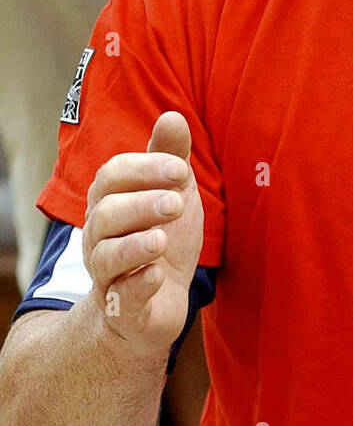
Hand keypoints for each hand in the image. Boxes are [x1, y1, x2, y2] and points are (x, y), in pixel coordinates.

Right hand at [82, 111, 204, 355]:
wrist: (160, 301)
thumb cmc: (163, 237)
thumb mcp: (174, 193)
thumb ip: (171, 158)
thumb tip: (172, 116)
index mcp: (110, 202)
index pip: (112, 176)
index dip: (143, 169)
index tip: (180, 169)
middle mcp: (99, 236)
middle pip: (106, 214)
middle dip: (141, 205)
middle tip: (176, 204)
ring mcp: (107, 274)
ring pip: (106, 257)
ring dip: (135, 245)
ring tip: (161, 239)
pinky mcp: (121, 308)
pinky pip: (120, 298)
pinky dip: (137, 284)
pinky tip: (156, 274)